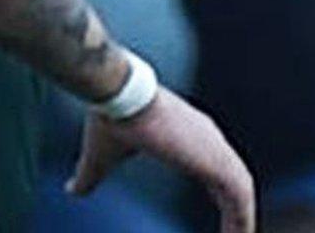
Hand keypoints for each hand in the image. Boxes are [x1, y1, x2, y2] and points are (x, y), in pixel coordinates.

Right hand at [66, 87, 255, 232]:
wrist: (117, 94)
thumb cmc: (108, 118)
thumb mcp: (98, 157)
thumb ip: (89, 176)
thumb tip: (71, 190)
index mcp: (187, 134)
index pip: (212, 168)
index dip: (218, 194)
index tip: (222, 216)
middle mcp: (207, 138)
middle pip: (232, 180)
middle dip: (237, 210)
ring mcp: (215, 147)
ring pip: (241, 191)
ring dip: (242, 220)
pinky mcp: (217, 160)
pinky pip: (241, 197)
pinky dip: (243, 220)